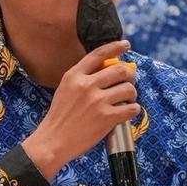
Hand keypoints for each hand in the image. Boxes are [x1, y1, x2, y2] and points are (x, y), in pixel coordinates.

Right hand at [22, 40, 139, 181]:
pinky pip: (131, 108)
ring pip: (129, 89)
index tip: (125, 45)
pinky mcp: (106, 118)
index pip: (99, 54)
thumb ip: (83, 78)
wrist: (53, 141)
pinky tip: (128, 111)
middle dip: (130, 75)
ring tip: (128, 99)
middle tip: (129, 81)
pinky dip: (133, 109)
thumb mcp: (65, 89)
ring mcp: (97, 102)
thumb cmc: (60, 117)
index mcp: (74, 76)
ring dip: (132, 93)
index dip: (115, 47)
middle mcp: (87, 85)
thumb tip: (107, 70)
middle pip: (120, 70)